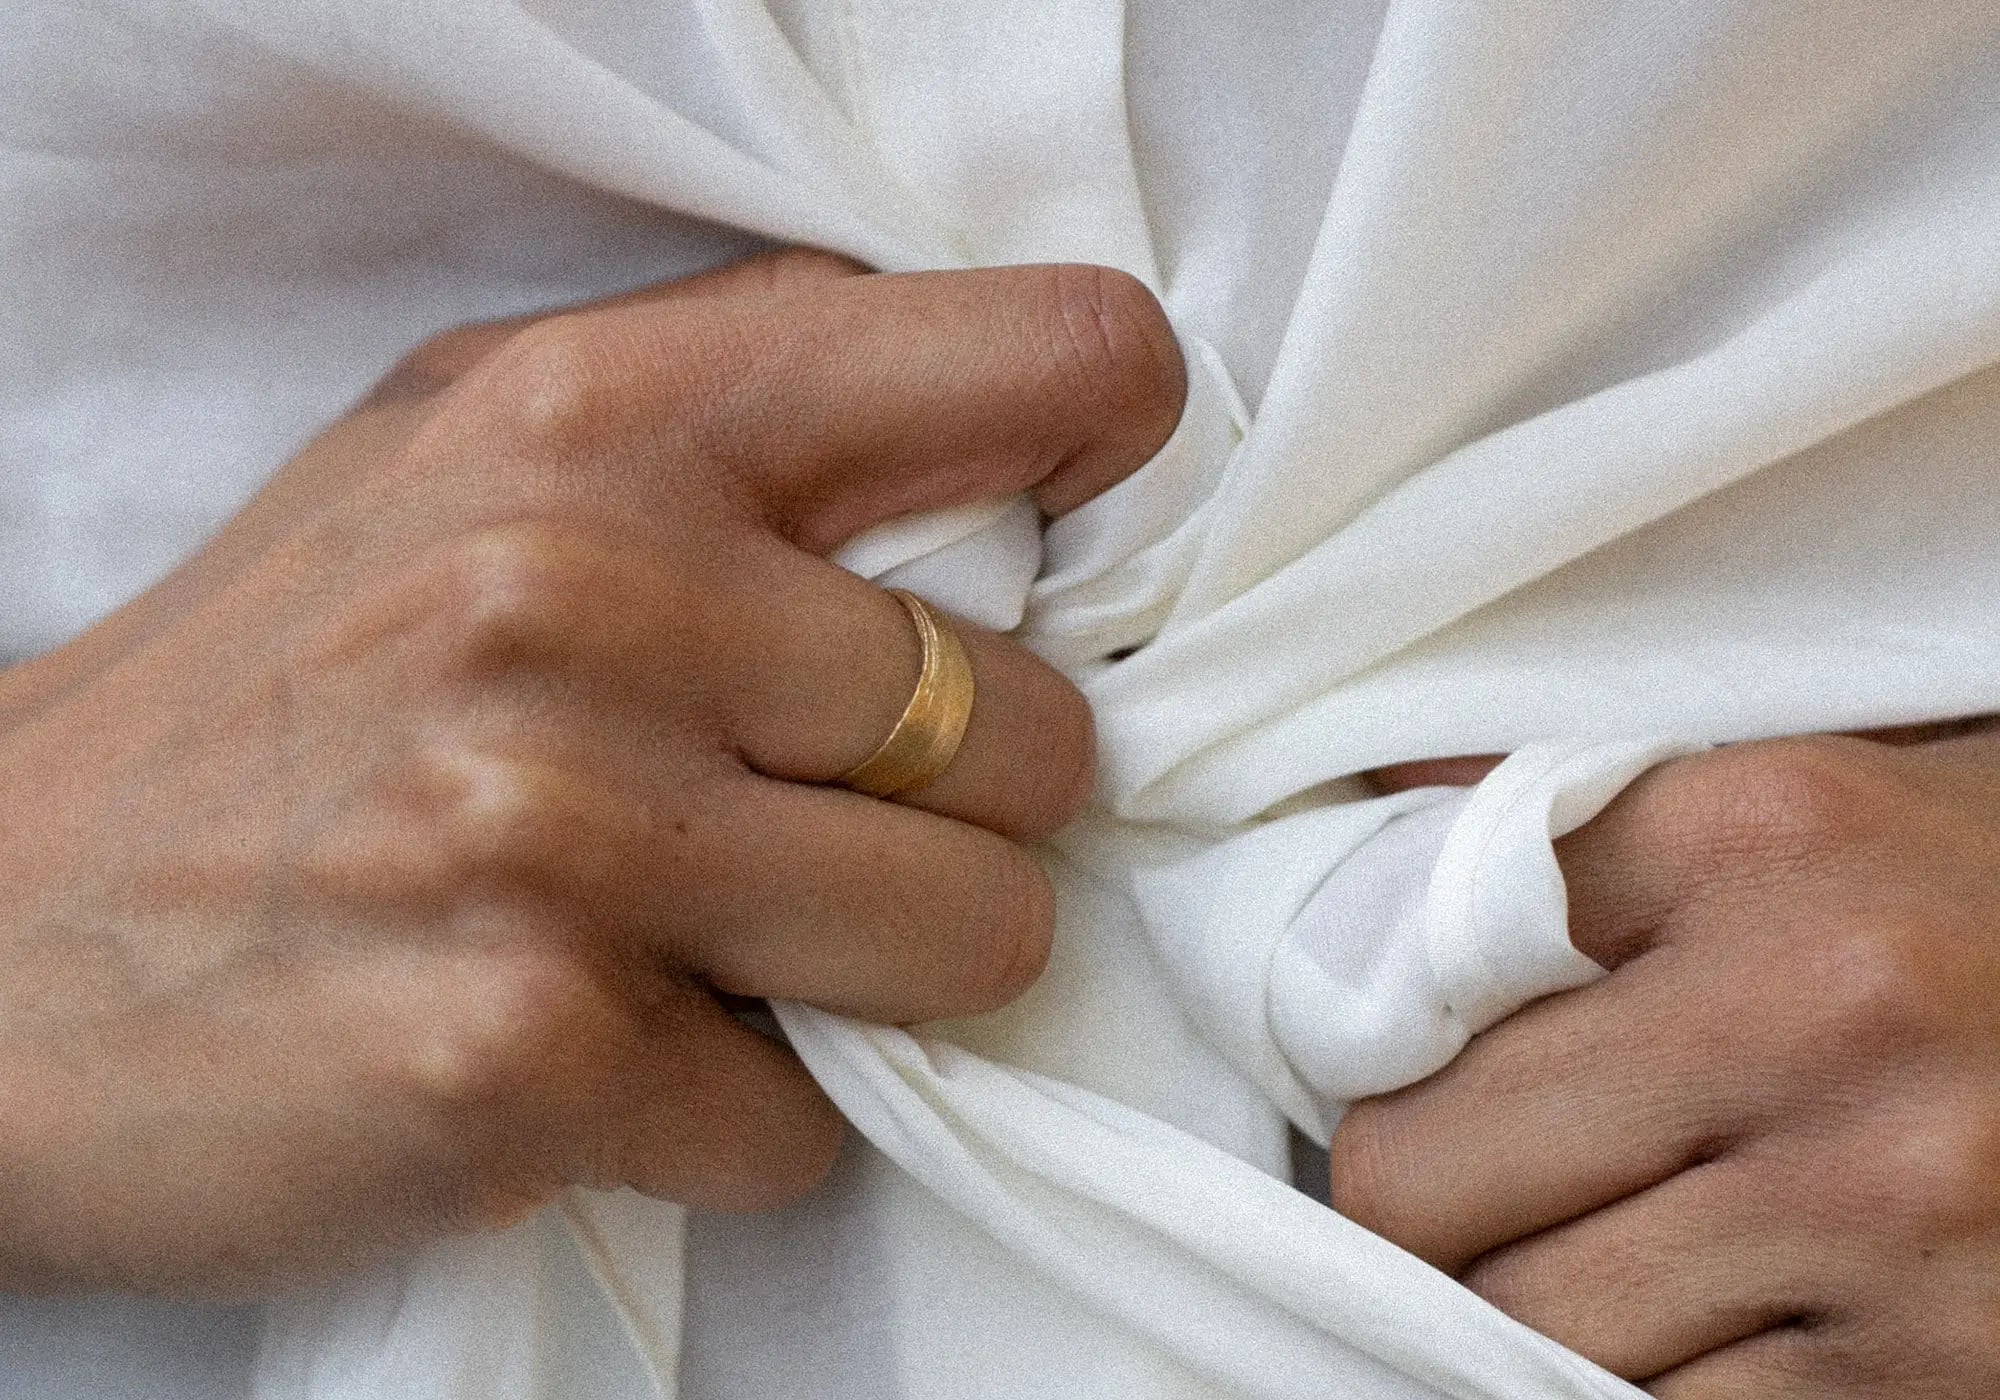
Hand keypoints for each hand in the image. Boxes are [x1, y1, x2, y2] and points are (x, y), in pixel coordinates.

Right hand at [0, 252, 1185, 1292]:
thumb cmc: (271, 696)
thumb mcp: (465, 457)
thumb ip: (726, 419)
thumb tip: (999, 458)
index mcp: (603, 413)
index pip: (1044, 363)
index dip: (1108, 457)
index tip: (1068, 555)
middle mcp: (588, 594)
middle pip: (1042, 732)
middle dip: (959, 811)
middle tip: (805, 823)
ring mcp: (561, 827)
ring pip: (982, 937)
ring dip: (879, 976)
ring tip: (720, 943)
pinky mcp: (532, 1047)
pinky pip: (816, 1118)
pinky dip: (744, 1113)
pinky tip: (610, 1052)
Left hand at [1334, 729, 1999, 1395]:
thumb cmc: (1980, 901)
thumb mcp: (1797, 800)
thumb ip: (1575, 813)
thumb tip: (1368, 799)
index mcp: (1764, 839)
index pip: (1416, 964)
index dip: (1380, 1042)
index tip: (1400, 1068)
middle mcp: (1828, 1017)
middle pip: (1424, 1181)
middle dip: (1417, 1204)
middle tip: (1464, 1189)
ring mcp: (1896, 1214)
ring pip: (1526, 1329)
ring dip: (1521, 1307)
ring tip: (1585, 1250)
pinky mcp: (1950, 1379)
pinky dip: (1644, 1387)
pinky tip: (1697, 1320)